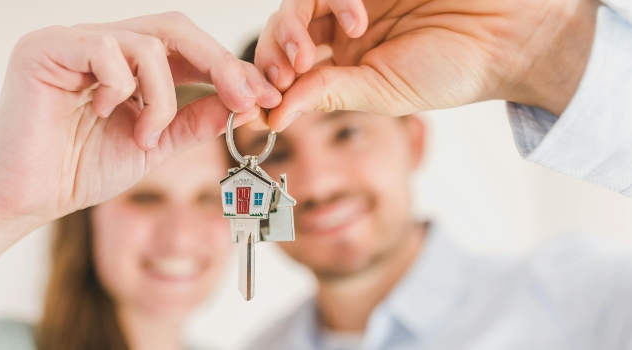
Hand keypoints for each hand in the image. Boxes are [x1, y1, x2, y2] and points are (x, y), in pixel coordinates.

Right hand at [0, 12, 280, 222]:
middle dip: (218, 64)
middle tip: (246, 98)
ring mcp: (72, 40)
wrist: (28, 198)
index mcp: (124, 62)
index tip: (263, 97)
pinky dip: (121, 87)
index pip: (185, 47)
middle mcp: (100, 43)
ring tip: (145, 135)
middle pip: (174, 28)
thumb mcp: (154, 144)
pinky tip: (103, 114)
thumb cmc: (81, 170)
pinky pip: (105, 49)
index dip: (227, 67)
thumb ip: (192, 121)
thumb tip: (239, 103)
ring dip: (162, 97)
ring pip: (146, 43)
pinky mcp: (45, 48)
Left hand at [255, 0, 598, 130]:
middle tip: (285, 74)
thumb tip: (272, 117)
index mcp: (343, 63)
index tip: (258, 103)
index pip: (287, 68)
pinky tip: (356, 19)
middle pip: (282, 30)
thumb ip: (328, 95)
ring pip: (298, 2)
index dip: (266, 82)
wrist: (507, 35)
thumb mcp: (382, 92)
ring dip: (292, 27)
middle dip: (272, 54)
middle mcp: (341, 29)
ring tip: (308, 55)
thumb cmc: (453, 70)